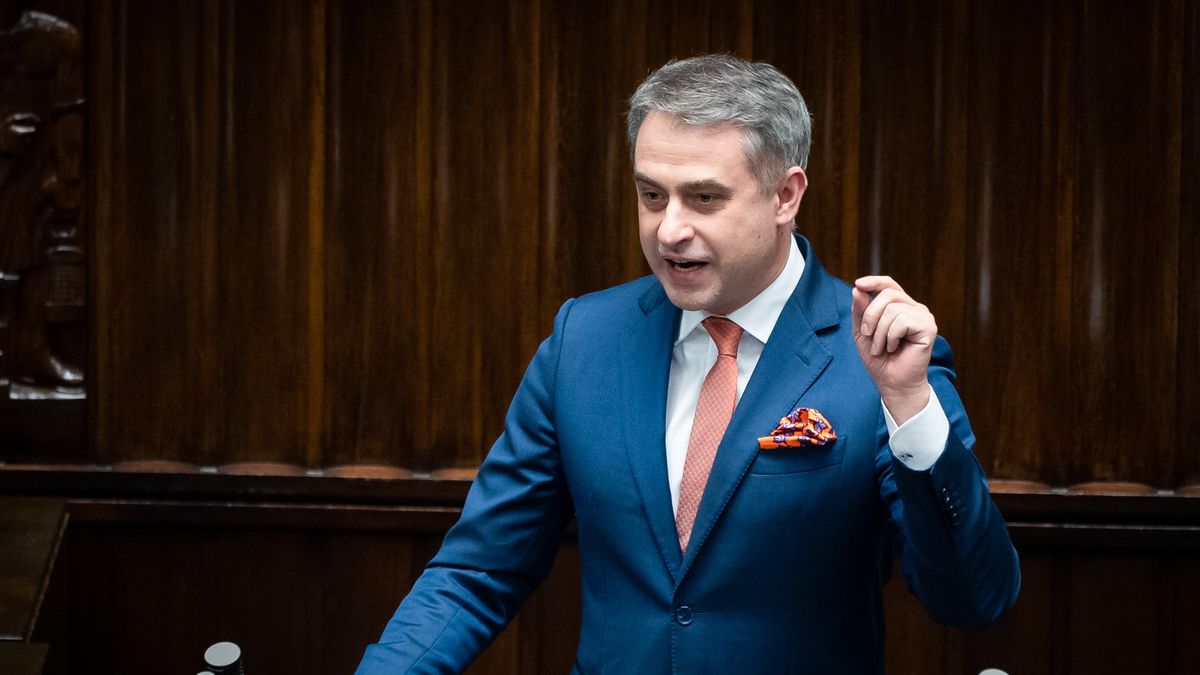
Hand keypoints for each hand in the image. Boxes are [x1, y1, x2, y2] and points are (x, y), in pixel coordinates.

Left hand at [851, 276, 935, 423]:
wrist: (892, 382)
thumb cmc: (879, 359)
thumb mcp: (863, 332)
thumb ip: (860, 311)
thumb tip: (857, 288)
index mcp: (901, 307)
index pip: (889, 285)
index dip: (874, 281)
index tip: (858, 284)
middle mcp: (914, 308)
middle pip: (887, 295)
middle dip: (870, 316)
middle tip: (867, 335)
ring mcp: (923, 317)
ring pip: (892, 309)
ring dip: (879, 333)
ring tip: (881, 348)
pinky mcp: (928, 327)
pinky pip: (902, 321)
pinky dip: (890, 337)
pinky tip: (893, 348)